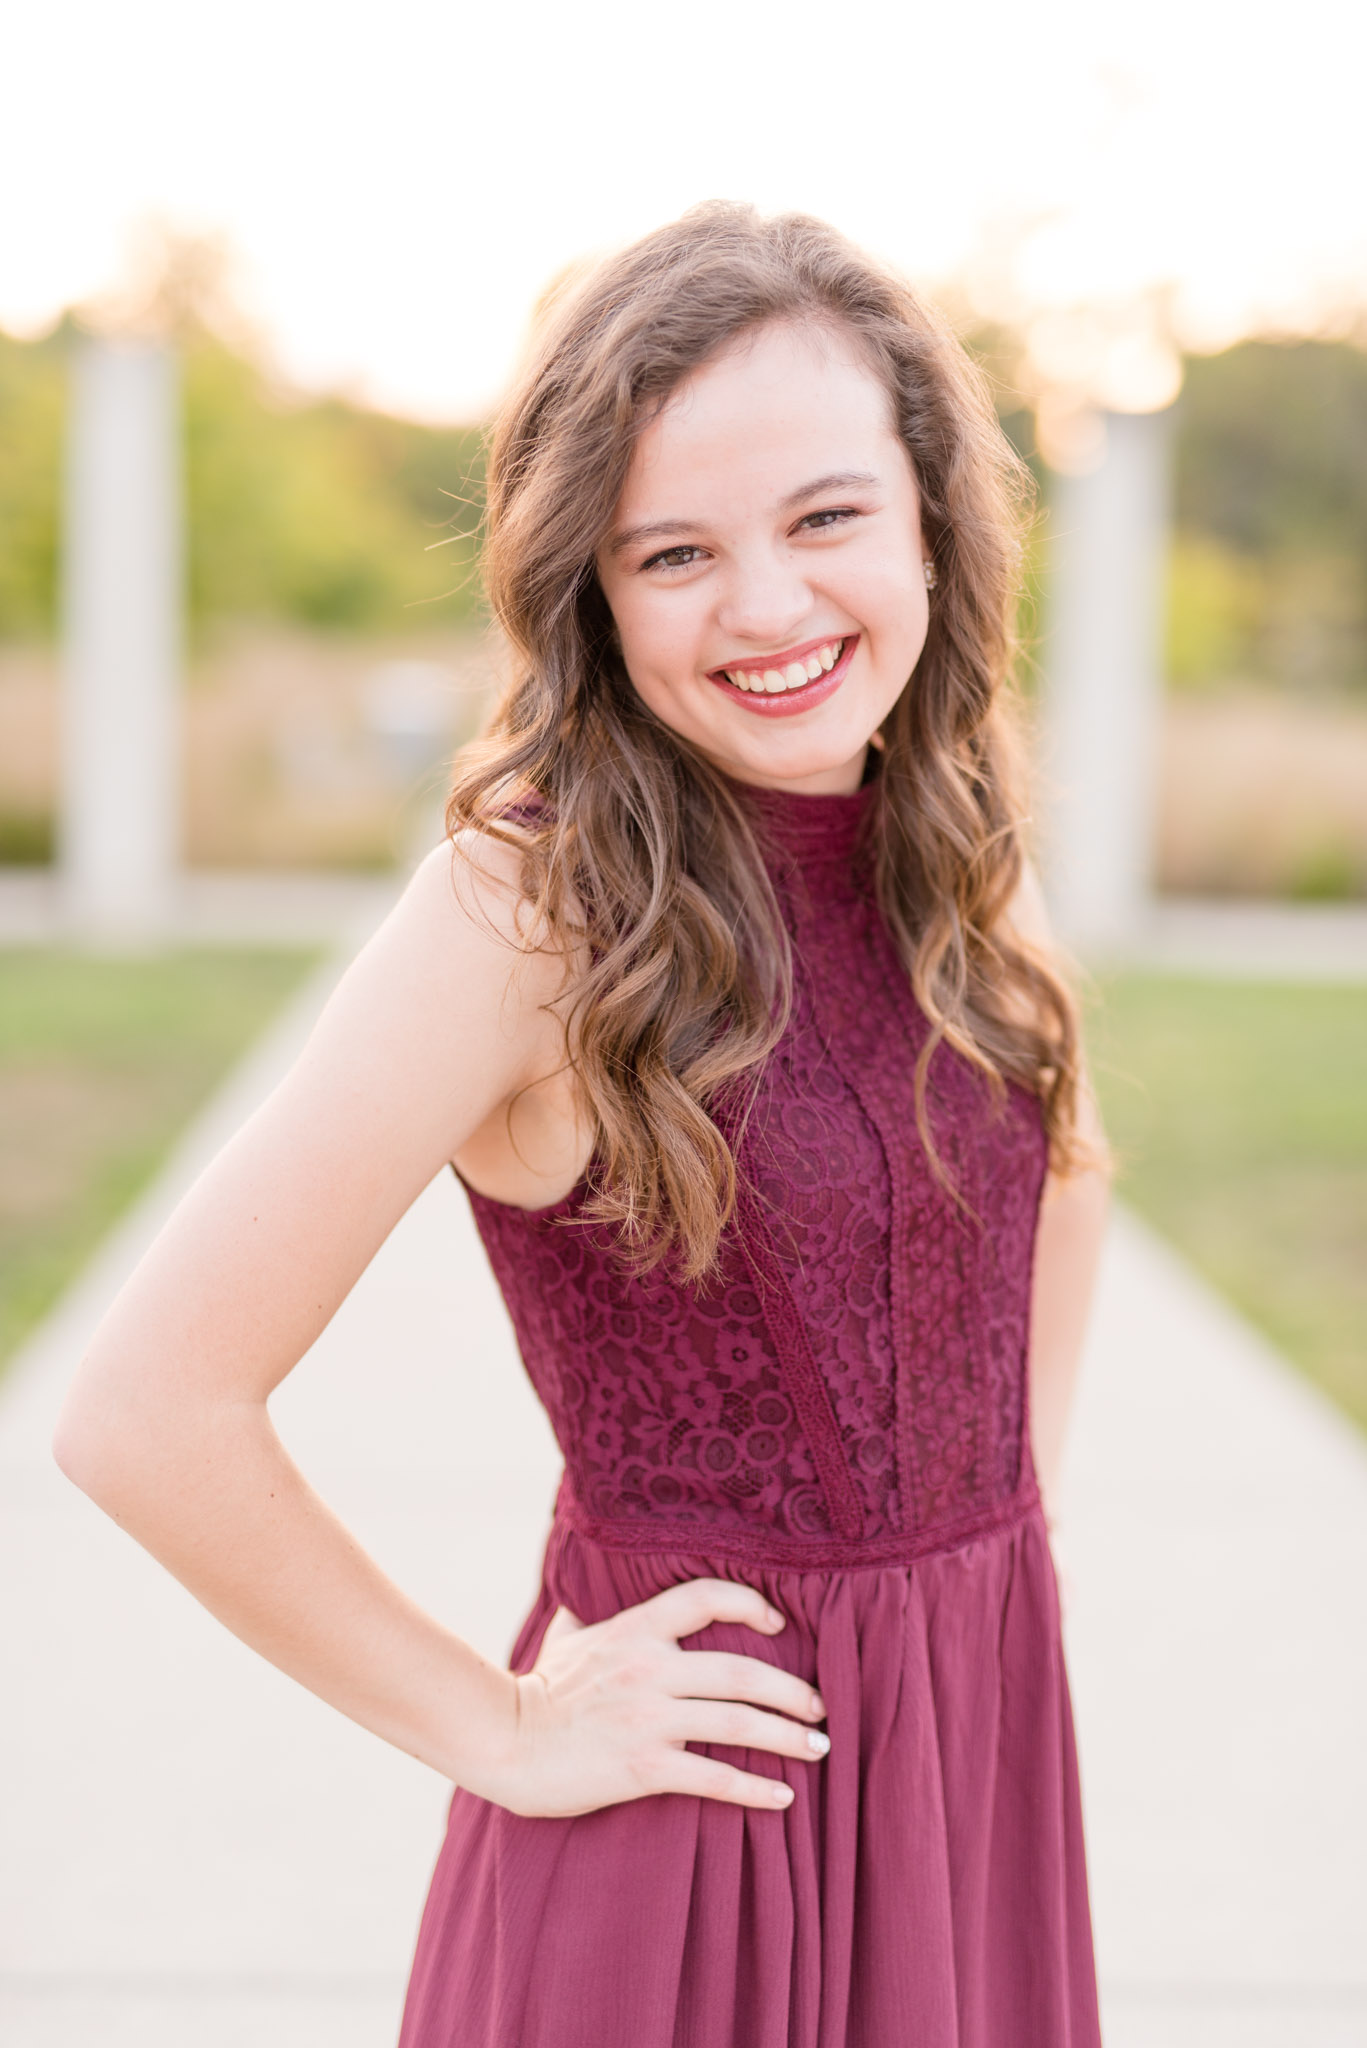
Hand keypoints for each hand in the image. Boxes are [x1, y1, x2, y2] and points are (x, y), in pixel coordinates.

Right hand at [474, 1578, 828, 1817]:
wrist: (505, 1743)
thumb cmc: (538, 1691)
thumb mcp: (568, 1637)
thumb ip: (590, 1614)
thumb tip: (587, 1587)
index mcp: (635, 1629)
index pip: (706, 1597)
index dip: (750, 1603)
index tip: (778, 1623)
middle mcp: (649, 1668)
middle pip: (742, 1670)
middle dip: (791, 1690)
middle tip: (820, 1705)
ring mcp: (647, 1718)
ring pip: (738, 1722)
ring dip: (788, 1736)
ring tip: (818, 1747)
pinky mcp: (643, 1767)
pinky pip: (714, 1776)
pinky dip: (756, 1788)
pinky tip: (783, 1797)